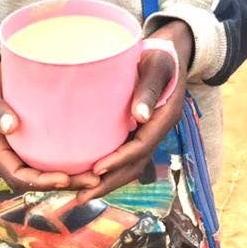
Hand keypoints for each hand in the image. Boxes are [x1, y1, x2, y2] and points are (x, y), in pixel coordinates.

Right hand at [0, 54, 99, 194]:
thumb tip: (10, 127)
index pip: (18, 177)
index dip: (41, 183)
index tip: (65, 179)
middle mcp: (8, 152)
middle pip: (37, 178)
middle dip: (65, 183)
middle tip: (95, 181)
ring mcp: (20, 144)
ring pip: (45, 167)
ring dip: (71, 174)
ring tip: (99, 173)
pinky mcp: (31, 132)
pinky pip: (49, 150)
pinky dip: (68, 155)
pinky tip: (90, 150)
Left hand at [74, 19, 192, 204]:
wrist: (168, 51)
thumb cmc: (159, 54)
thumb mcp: (156, 67)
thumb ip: (148, 89)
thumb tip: (140, 116)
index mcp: (164, 118)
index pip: (141, 146)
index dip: (119, 160)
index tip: (96, 170)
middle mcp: (156, 130)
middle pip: (134, 165)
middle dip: (109, 183)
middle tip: (81, 196)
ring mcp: (148, 132)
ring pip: (129, 165)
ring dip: (106, 182)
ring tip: (78, 195)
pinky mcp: (137, 130)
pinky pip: (124, 155)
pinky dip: (107, 169)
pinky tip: (87, 174)